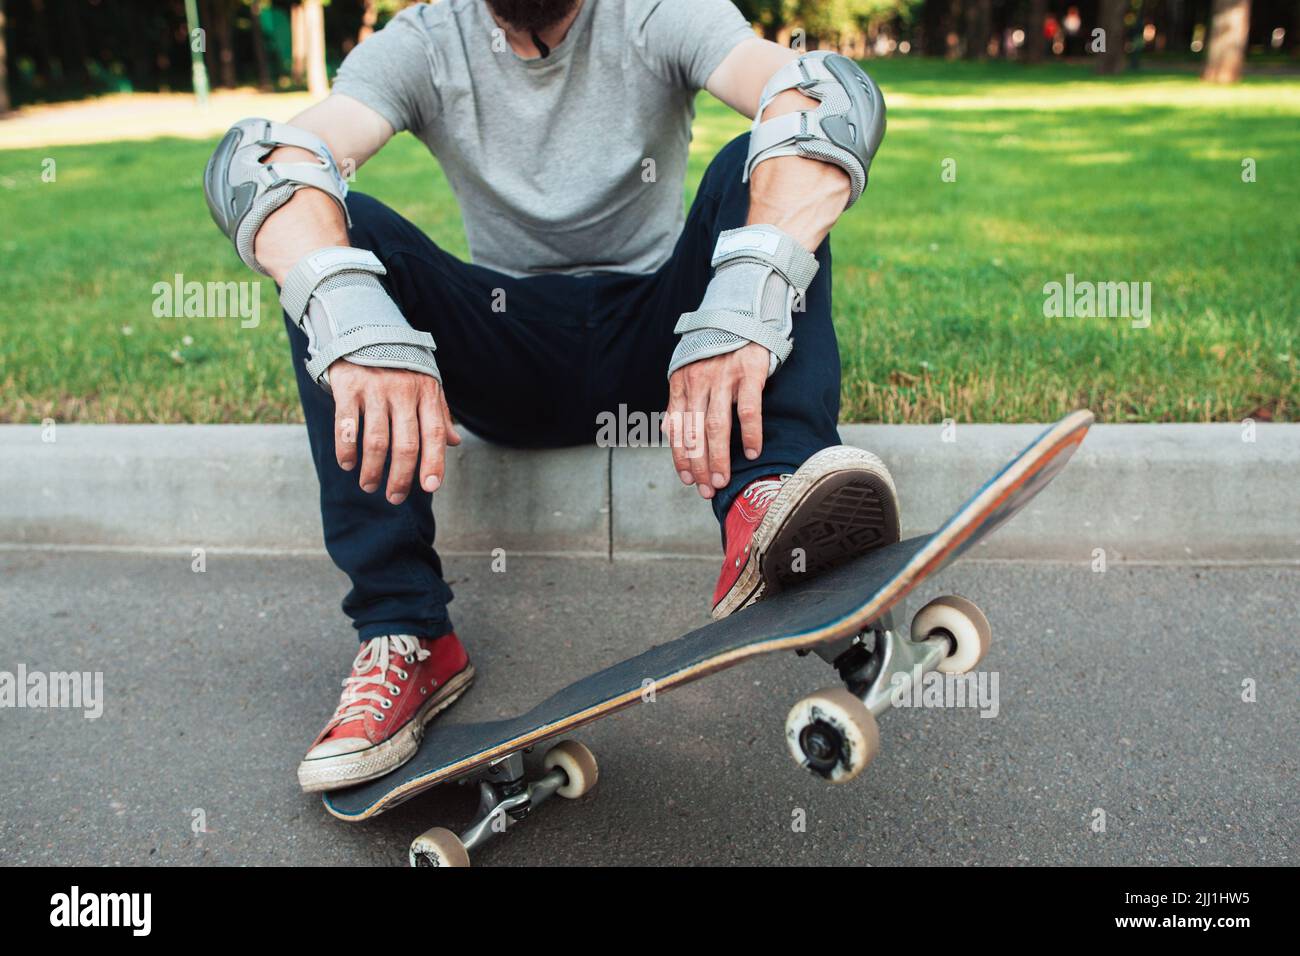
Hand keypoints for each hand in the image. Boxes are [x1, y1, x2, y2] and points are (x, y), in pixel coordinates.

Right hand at [328, 361, 460, 503]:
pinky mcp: (348, 387)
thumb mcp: (425, 384)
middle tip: (394, 497)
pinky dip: (346, 450)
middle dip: (401, 477)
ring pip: (376, 441)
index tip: (429, 487)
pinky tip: (347, 464)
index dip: (434, 462)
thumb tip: (454, 443)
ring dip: (373, 470)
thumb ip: (439, 413)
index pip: (434, 434)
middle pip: (406, 444)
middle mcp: (403, 391)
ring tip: (369, 485)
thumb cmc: (400, 366)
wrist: (363, 330)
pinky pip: (346, 427)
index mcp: (426, 392)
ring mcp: (375, 389)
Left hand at [664, 342, 767, 498]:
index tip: (686, 480)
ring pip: (716, 426)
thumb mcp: (688, 371)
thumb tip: (666, 432)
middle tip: (706, 490)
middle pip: (694, 433)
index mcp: (681, 384)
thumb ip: (679, 401)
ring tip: (722, 480)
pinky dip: (750, 434)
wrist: (741, 314)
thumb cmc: (715, 350)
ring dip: (718, 457)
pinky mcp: (748, 372)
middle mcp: (698, 382)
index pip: (676, 428)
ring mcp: (723, 378)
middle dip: (698, 465)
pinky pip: (748, 410)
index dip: (680, 457)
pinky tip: (752, 453)